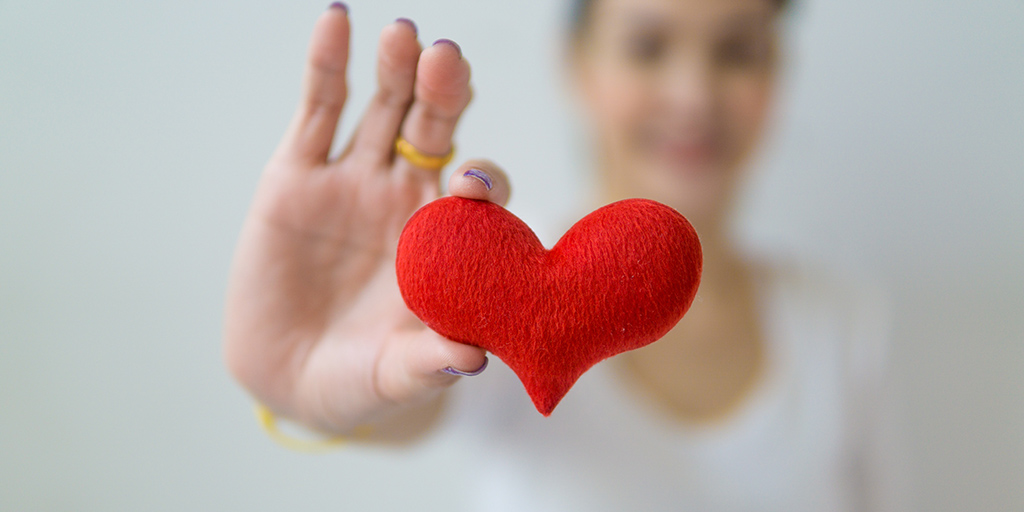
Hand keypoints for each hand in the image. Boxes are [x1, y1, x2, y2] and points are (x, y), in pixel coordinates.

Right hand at [224, 6, 510, 436]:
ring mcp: (354, 180)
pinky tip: (337, 21)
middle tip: (449, 59)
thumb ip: (429, 363)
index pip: (480, 193)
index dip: (482, 179)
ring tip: (404, 35)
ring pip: (384, 108)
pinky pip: (317, 110)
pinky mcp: (297, 174)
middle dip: (446, 93)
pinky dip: (327, 64)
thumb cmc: (360, 379)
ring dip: (396, 68)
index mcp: (448, 237)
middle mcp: (407, 198)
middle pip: (438, 130)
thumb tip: (472, 359)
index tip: (472, 182)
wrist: (289, 379)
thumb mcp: (396, 376)